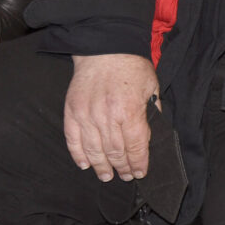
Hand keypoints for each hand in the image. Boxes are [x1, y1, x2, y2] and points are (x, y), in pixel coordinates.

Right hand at [64, 54, 159, 182]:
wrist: (105, 48)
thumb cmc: (132, 67)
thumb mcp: (152, 88)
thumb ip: (152, 112)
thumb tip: (151, 137)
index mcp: (130, 111)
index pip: (135, 146)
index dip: (138, 163)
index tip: (140, 172)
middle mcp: (107, 116)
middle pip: (115, 151)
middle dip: (122, 167)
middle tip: (126, 176)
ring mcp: (87, 115)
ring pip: (94, 150)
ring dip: (101, 167)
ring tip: (107, 176)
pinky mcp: (72, 111)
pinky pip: (73, 140)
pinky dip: (78, 155)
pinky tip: (86, 165)